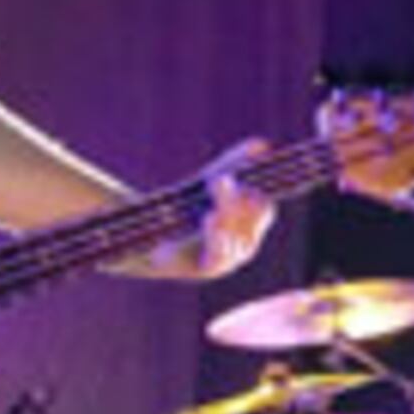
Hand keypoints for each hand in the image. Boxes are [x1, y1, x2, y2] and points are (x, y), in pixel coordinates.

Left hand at [143, 142, 274, 283]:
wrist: (150, 242)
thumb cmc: (184, 211)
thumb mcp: (209, 184)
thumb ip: (234, 164)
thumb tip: (261, 144)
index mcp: (252, 225)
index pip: (264, 208)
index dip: (252, 189)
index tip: (231, 176)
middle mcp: (247, 245)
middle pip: (249, 221)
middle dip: (234, 199)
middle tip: (218, 181)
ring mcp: (231, 260)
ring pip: (236, 233)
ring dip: (223, 213)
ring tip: (210, 200)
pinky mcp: (211, 270)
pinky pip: (220, 252)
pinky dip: (216, 234)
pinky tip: (210, 217)